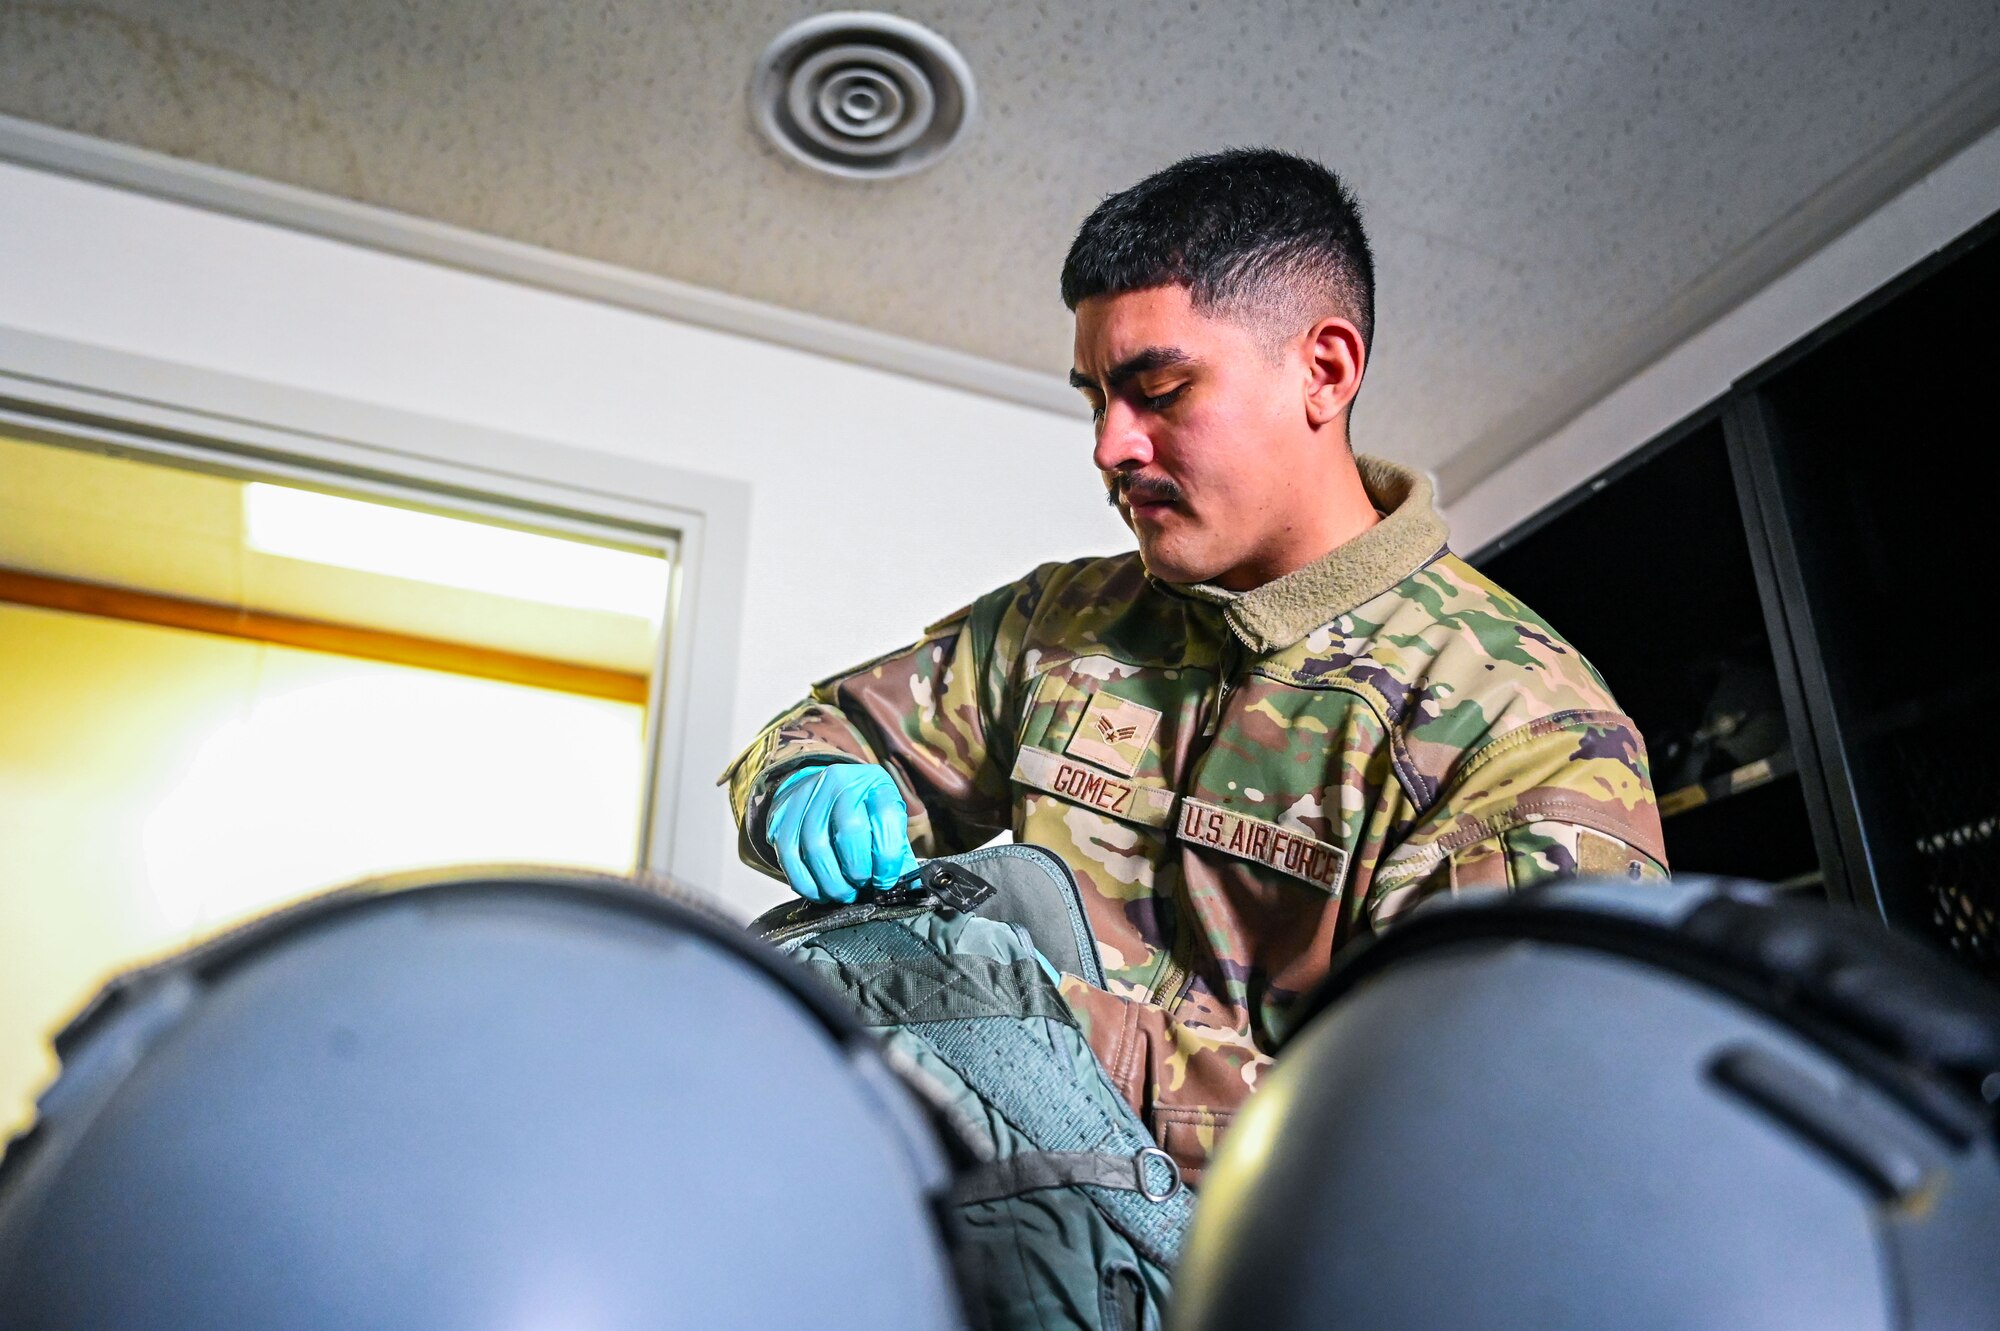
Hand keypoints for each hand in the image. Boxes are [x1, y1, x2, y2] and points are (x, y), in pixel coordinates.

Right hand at [766, 764, 918, 902]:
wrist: (820, 790)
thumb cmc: (860, 811)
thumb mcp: (884, 821)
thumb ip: (898, 853)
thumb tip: (907, 888)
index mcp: (875, 783)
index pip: (886, 816)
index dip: (888, 857)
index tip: (885, 881)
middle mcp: (840, 783)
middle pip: (849, 831)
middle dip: (858, 871)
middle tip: (861, 887)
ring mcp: (807, 796)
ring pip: (816, 848)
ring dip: (831, 882)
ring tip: (842, 892)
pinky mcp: (782, 815)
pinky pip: (789, 857)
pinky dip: (806, 883)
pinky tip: (819, 891)